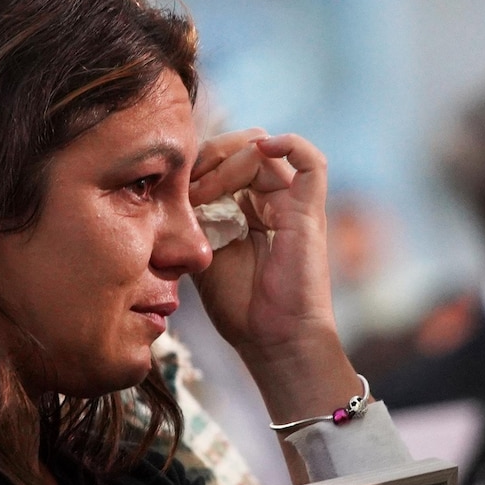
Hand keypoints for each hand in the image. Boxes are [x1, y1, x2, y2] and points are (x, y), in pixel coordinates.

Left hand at [189, 130, 333, 360]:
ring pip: (263, 151)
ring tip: (203, 192)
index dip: (198, 164)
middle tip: (186, 186)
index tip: (173, 187)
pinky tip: (260, 149)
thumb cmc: (240, 307)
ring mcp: (293, 203)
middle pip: (244, 147)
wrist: (272, 339)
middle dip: (209, 157)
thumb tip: (175, 184)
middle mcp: (273, 201)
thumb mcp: (202, 252)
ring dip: (225, 163)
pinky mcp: (309, 211)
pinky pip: (311, 162)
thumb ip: (195, 216)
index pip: (226, 160)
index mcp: (248, 209)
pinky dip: (289, 144)